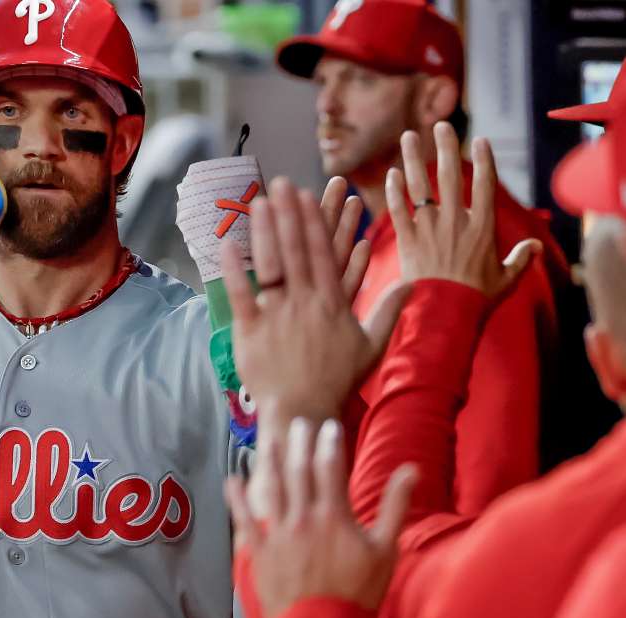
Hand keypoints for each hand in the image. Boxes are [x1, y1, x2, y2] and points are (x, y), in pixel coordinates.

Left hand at [222, 177, 410, 427]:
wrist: (304, 412)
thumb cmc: (336, 381)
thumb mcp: (371, 345)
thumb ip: (390, 311)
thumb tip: (413, 285)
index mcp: (331, 303)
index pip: (322, 253)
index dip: (312, 221)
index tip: (306, 195)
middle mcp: (305, 304)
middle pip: (295, 251)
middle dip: (287, 214)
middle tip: (279, 183)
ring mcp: (277, 316)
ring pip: (270, 266)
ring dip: (264, 232)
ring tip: (257, 202)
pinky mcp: (251, 331)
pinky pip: (241, 295)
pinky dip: (234, 270)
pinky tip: (226, 244)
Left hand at [226, 418, 416, 617]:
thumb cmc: (359, 593)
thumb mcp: (386, 549)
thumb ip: (395, 506)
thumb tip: (411, 470)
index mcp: (334, 515)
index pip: (331, 468)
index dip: (329, 444)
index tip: (328, 425)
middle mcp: (303, 517)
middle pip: (299, 471)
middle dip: (298, 444)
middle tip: (296, 421)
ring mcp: (279, 533)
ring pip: (272, 488)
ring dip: (268, 461)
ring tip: (267, 440)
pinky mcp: (260, 551)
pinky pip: (245, 520)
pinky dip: (237, 499)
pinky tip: (231, 480)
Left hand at [389, 122, 539, 298]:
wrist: (445, 316)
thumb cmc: (477, 301)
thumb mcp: (506, 280)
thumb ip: (520, 259)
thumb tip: (535, 247)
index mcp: (482, 228)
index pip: (484, 185)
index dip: (484, 160)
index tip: (479, 140)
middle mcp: (455, 222)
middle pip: (450, 176)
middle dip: (445, 148)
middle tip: (438, 125)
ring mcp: (429, 230)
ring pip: (420, 187)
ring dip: (414, 159)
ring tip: (408, 137)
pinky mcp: (407, 241)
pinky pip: (398, 210)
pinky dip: (394, 192)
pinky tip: (391, 174)